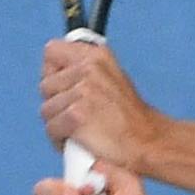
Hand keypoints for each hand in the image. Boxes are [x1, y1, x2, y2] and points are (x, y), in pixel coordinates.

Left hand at [41, 35, 160, 169]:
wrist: (148, 142)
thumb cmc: (129, 118)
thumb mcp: (112, 78)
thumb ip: (84, 70)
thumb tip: (55, 71)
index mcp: (97, 56)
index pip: (52, 52)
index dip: (53, 73)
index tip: (65, 89)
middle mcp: (89, 68)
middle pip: (45, 85)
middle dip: (56, 103)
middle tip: (77, 115)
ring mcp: (83, 91)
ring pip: (46, 109)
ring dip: (58, 124)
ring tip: (79, 130)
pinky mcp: (77, 115)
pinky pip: (51, 128)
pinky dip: (60, 140)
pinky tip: (78, 141)